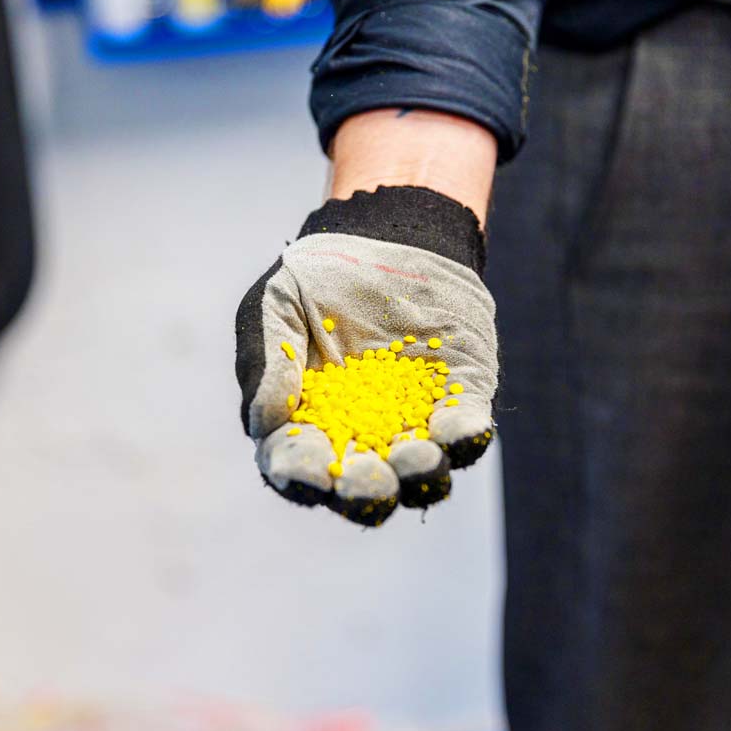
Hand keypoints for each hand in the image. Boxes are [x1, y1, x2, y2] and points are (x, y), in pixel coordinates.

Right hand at [234, 186, 498, 525]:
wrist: (385, 238)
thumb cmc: (317, 279)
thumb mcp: (275, 307)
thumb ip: (267, 363)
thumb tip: (265, 424)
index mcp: (305, 427)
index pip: (298, 465)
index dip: (300, 474)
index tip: (309, 472)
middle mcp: (360, 441)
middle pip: (361, 486)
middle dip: (366, 492)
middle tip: (371, 487)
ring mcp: (412, 426)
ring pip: (419, 472)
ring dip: (421, 475)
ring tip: (421, 462)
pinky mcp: (458, 402)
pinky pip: (465, 431)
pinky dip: (465, 438)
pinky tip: (461, 433)